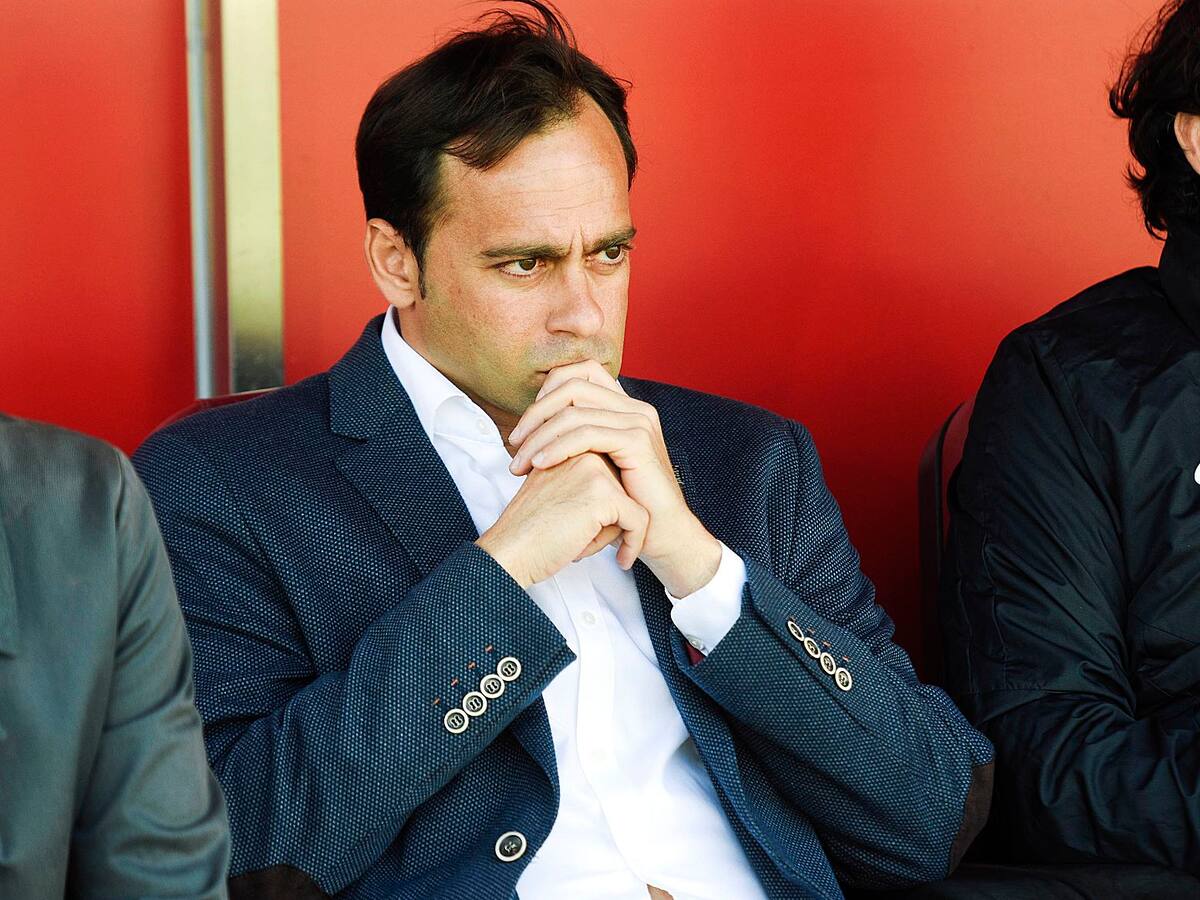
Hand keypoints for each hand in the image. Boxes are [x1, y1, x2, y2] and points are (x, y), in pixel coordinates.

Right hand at [475, 451, 648, 588]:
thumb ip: (583, 485)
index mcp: (572, 450)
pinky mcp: (603, 495)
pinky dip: (633, 544)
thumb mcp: (556, 494)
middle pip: (625, 491)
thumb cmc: (530, 531)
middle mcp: (585, 454)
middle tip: (577, 538)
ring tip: (581, 544)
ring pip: (632, 505)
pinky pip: (638, 521)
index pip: (613, 479)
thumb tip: (622, 498)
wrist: (509, 551)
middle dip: (609, 521)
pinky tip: (620, 560)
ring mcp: (595, 472)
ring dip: (613, 533)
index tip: (588, 532)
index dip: (605, 511)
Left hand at [507, 360, 721, 596]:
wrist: (662, 534)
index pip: (580, 373)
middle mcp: (635, 407)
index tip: (526, 427)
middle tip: (514, 443)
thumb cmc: (626, 505)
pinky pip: (586, 435)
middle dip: (536, 413)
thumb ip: (576, 440)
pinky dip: (556, 447)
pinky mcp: (638, 442)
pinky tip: (539, 465)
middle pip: (572, 386)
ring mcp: (639, 421)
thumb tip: (535, 427)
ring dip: (539, 436)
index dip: (547, 392)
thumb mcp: (597, 465)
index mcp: (625, 407)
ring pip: (573, 411)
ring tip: (520, 463)